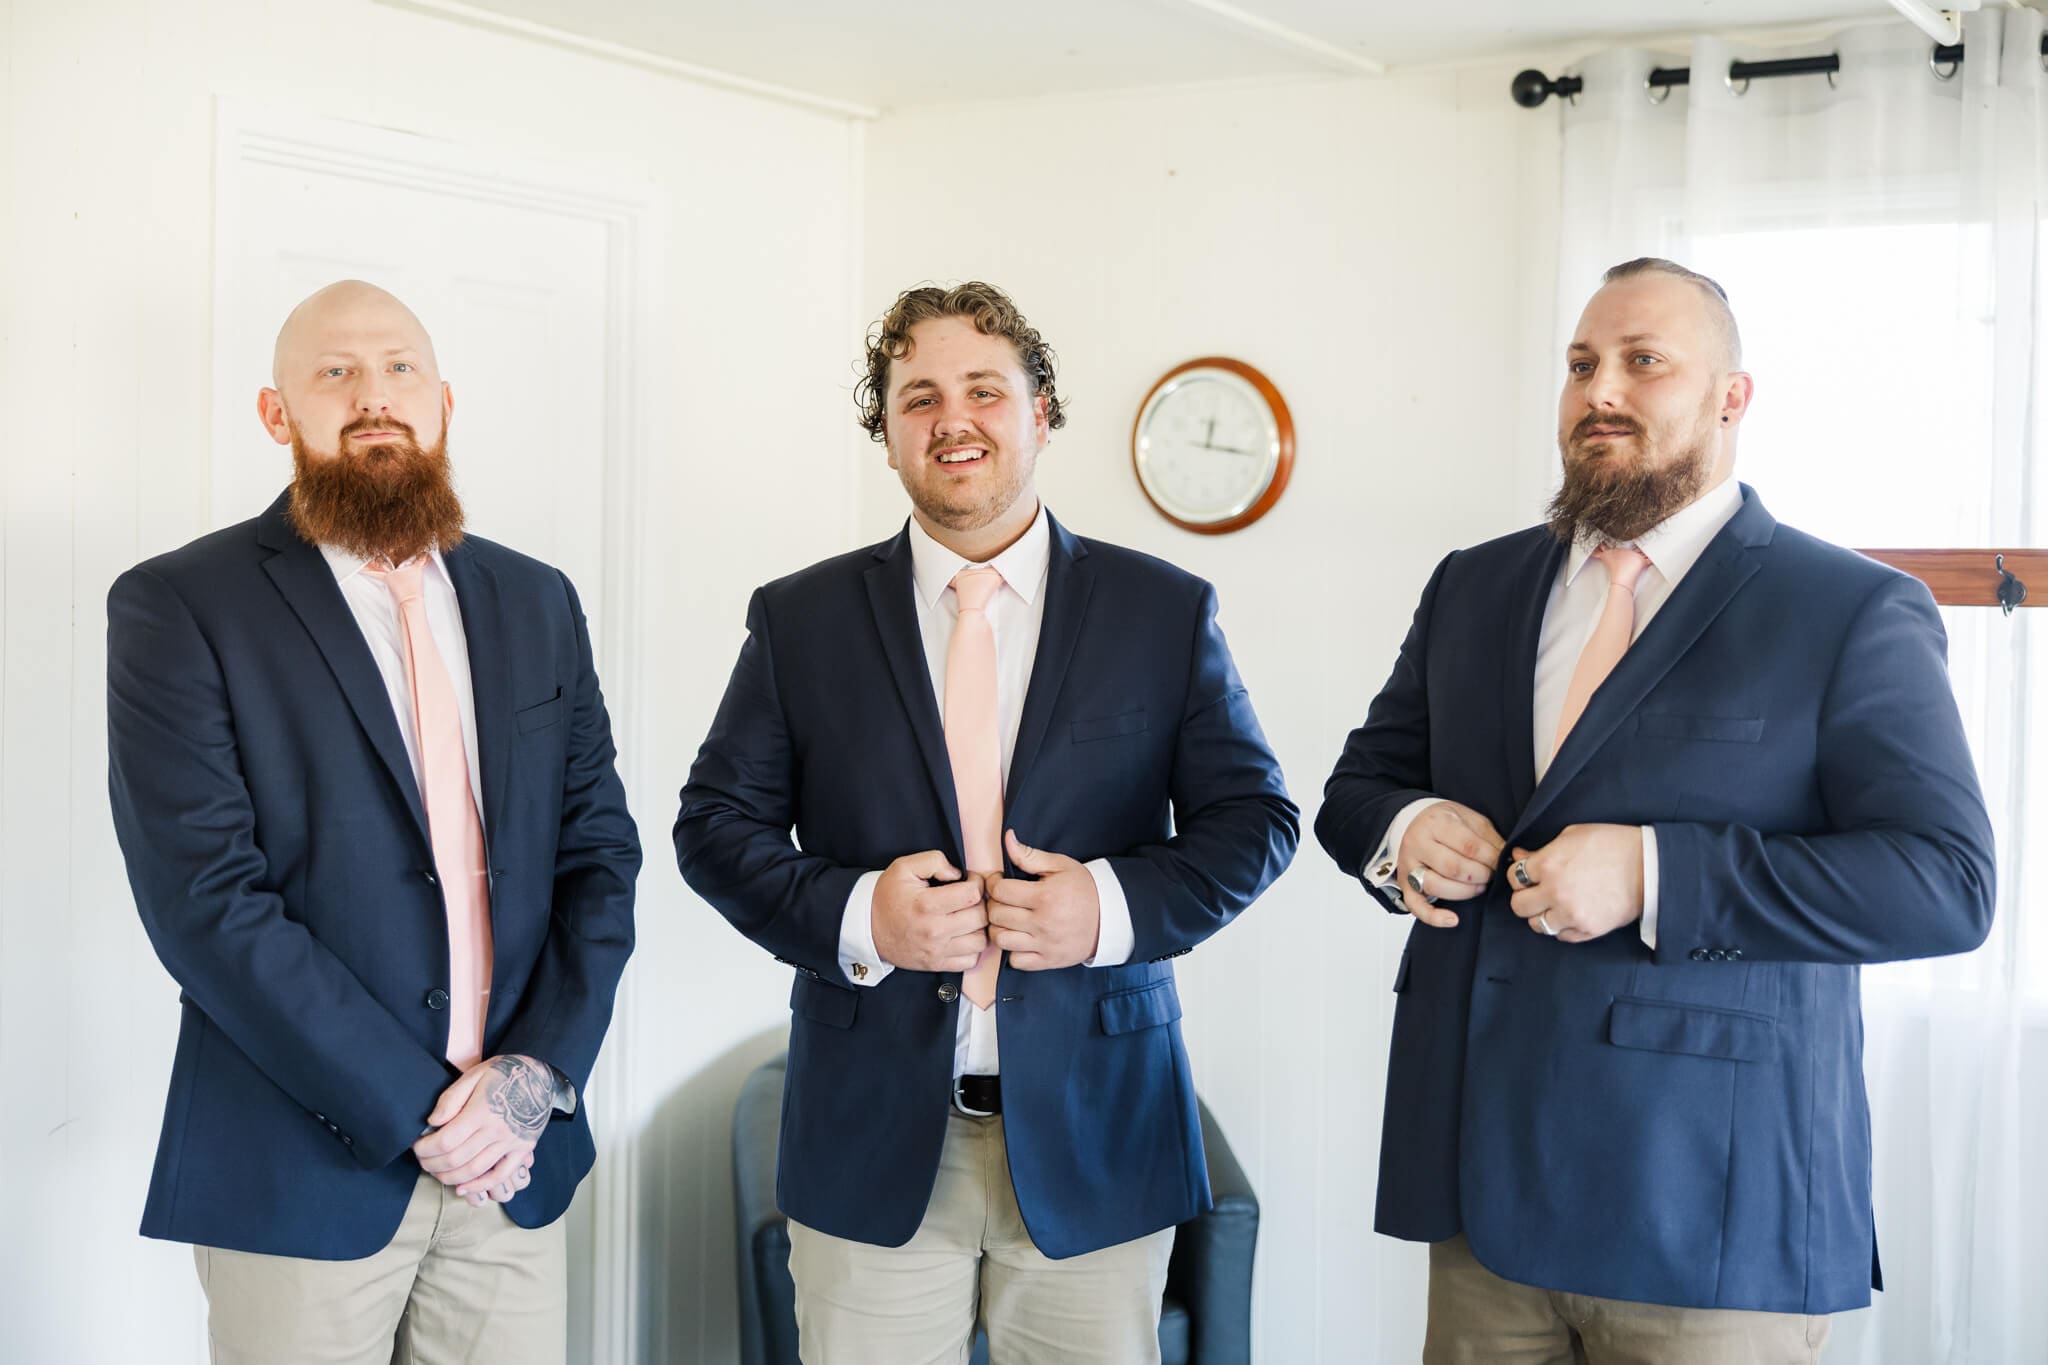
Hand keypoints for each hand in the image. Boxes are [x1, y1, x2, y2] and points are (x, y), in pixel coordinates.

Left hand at [414, 1054, 552, 1204]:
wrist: (541, 1074)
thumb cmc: (505, 1072)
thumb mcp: (475, 1074)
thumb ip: (451, 1098)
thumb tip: (433, 1121)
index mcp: (482, 1111)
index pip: (446, 1140)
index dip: (425, 1148)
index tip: (417, 1146)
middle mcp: (497, 1130)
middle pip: (456, 1159)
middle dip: (431, 1163)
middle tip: (422, 1160)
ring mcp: (511, 1142)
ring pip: (474, 1170)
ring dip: (449, 1176)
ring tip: (436, 1172)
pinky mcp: (522, 1150)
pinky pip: (500, 1175)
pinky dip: (479, 1186)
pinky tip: (462, 1188)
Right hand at [871, 850, 988, 971]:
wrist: (867, 928)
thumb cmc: (887, 896)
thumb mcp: (904, 867)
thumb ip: (934, 861)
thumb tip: (958, 874)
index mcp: (926, 905)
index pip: (972, 895)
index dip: (977, 883)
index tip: (970, 881)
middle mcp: (934, 931)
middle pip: (980, 918)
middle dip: (981, 903)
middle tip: (971, 898)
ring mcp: (936, 951)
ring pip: (980, 941)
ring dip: (979, 927)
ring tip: (968, 916)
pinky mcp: (937, 964)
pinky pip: (970, 960)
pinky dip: (972, 948)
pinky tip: (963, 935)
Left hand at [985, 830, 1100, 970]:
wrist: (1111, 917)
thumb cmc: (1084, 888)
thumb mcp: (1060, 865)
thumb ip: (1030, 855)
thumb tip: (1007, 838)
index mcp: (1045, 896)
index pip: (1000, 891)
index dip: (994, 883)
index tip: (999, 882)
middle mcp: (1043, 922)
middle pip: (996, 915)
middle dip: (994, 904)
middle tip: (1002, 900)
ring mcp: (1045, 944)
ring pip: (1001, 939)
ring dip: (999, 928)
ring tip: (1008, 919)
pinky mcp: (1048, 960)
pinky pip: (1015, 961)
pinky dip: (1013, 951)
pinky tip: (1020, 938)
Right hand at [1396, 801, 1505, 927]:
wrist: (1417, 823)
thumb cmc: (1448, 823)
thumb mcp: (1472, 820)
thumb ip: (1489, 839)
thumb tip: (1509, 859)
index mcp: (1436, 822)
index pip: (1468, 845)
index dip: (1490, 859)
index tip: (1501, 863)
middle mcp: (1417, 843)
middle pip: (1452, 867)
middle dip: (1480, 876)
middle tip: (1491, 876)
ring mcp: (1408, 865)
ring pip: (1435, 886)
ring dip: (1465, 892)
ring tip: (1479, 887)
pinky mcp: (1405, 885)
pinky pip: (1416, 906)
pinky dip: (1434, 917)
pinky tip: (1453, 920)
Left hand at [1507, 824, 1644, 942]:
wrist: (1648, 866)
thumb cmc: (1611, 844)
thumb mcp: (1572, 835)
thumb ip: (1541, 850)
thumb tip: (1518, 856)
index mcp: (1548, 865)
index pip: (1514, 878)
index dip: (1520, 876)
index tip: (1529, 876)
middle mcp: (1555, 893)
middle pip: (1518, 907)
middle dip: (1525, 898)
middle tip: (1538, 893)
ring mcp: (1572, 914)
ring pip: (1538, 925)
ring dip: (1542, 915)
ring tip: (1555, 905)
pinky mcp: (1588, 930)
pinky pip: (1562, 936)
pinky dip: (1563, 927)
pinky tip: (1572, 914)